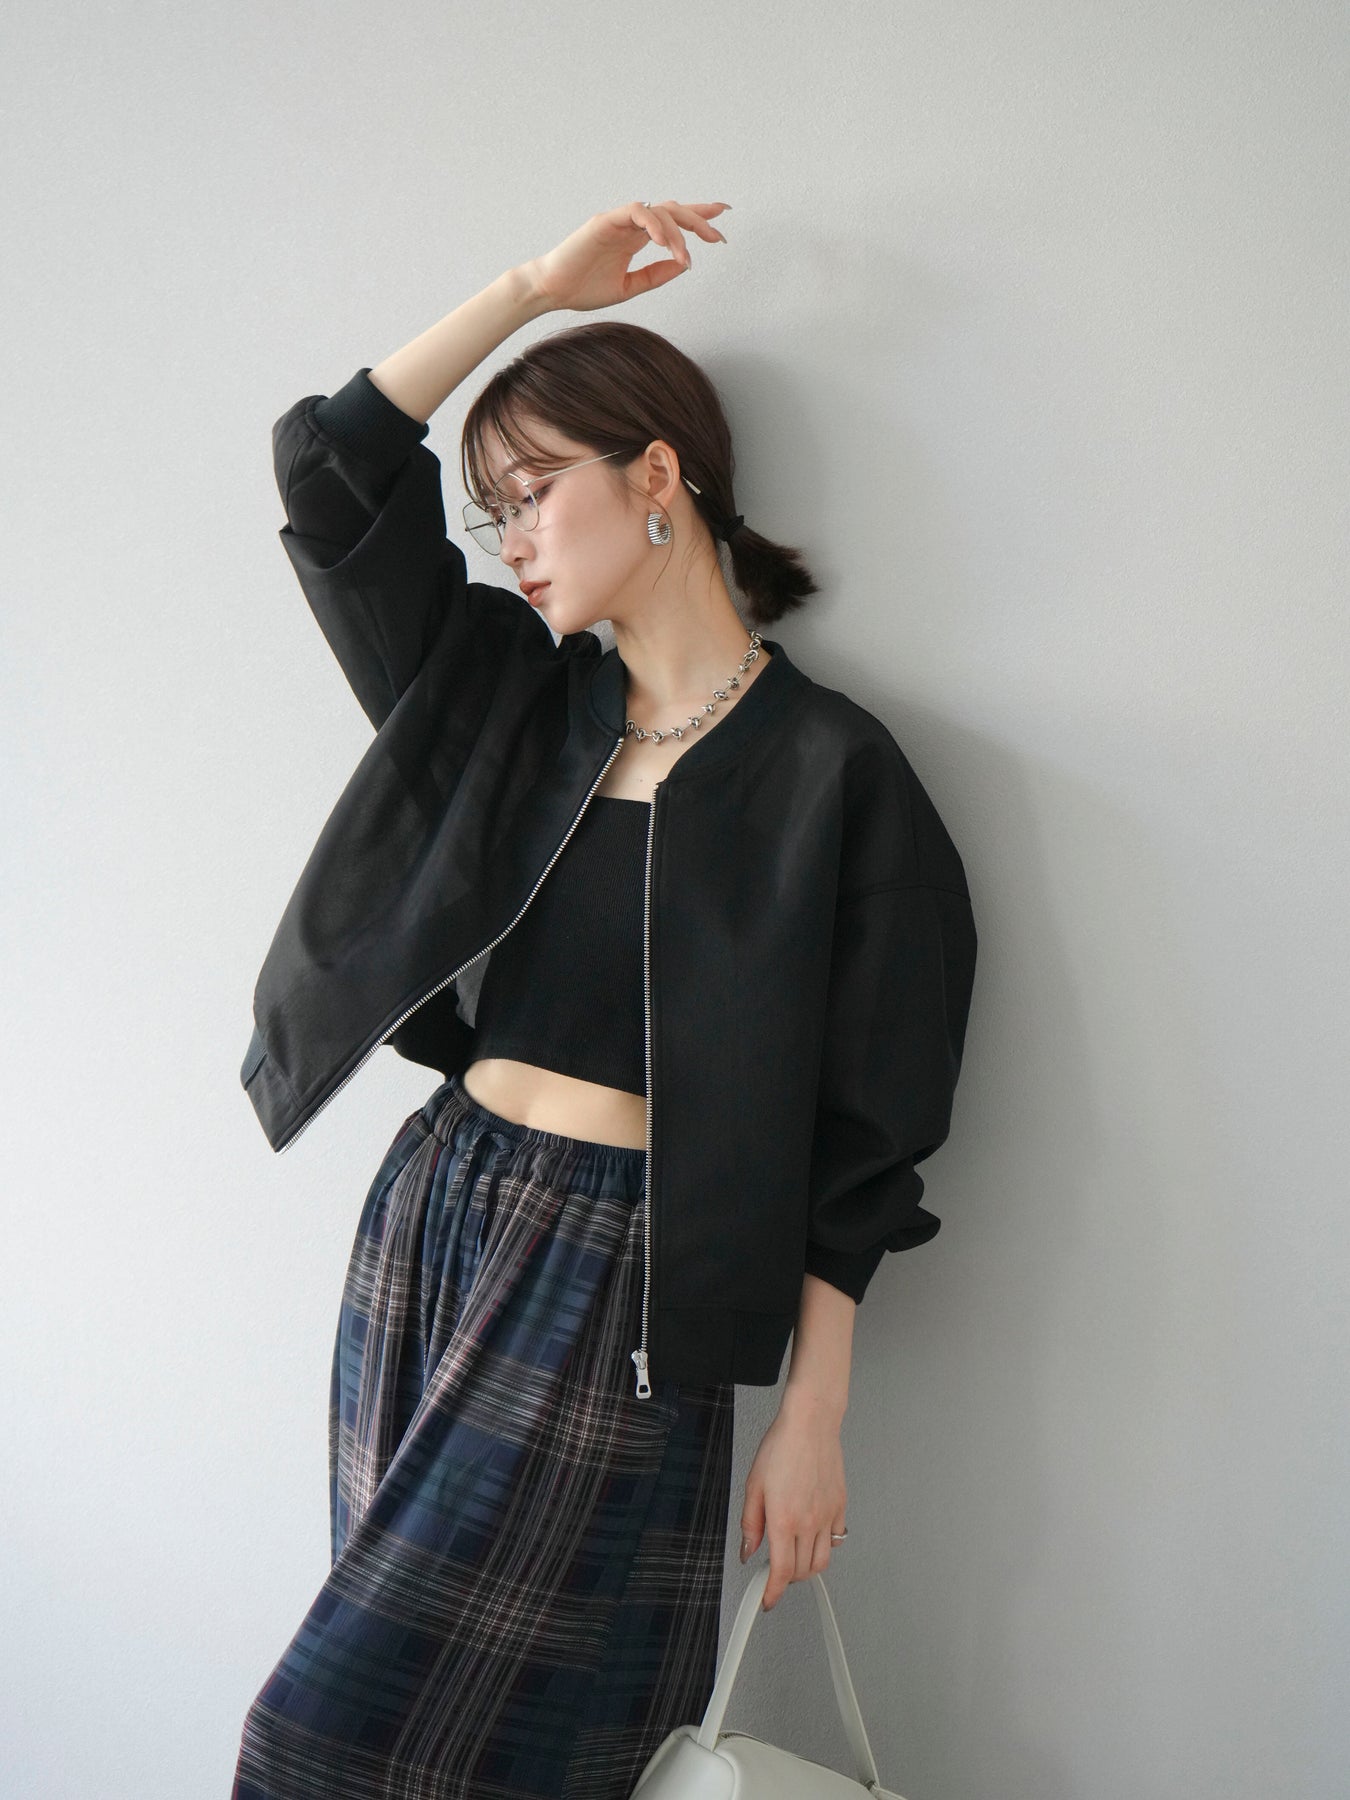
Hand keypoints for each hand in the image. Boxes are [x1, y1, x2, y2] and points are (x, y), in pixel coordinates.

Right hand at [520, 200, 730, 313]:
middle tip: (717, 236)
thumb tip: (683, 265)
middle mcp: (630, 226)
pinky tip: (665, 243)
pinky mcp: (605, 221)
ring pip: (659, 212)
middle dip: (698, 219)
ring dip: (677, 234)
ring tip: (685, 256)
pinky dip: (654, 224)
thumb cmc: (583, 289)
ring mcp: (618, 221)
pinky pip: (637, 213)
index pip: (672, 221)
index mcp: (636, 238)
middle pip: (672, 210)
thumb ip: (656, 275)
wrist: (552, 291)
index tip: (722, 217)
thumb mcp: (630, 287)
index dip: (697, 216)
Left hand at [739, 1391, 847, 1610]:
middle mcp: (809, 1522)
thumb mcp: (754, 1485)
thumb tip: (749, 1550)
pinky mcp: (840, 1506)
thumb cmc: (781, 1447)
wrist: (811, 1424)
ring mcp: (828, 1516)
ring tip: (793, 1555)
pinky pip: (835, 1540)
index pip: (782, 1571)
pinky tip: (811, 1535)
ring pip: (821, 1561)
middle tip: (774, 1569)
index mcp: (784, 1519)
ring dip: (806, 1567)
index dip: (773, 1592)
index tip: (767, 1599)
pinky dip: (823, 1546)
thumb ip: (751, 1523)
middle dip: (787, 1578)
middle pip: (802, 1571)